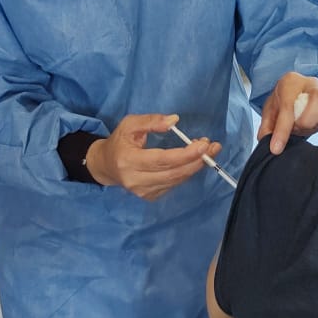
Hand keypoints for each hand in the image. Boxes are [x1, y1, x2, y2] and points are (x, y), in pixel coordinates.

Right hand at [86, 113, 220, 201]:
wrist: (106, 165)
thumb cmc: (120, 142)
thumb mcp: (130, 124)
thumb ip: (151, 121)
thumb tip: (174, 121)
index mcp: (128, 161)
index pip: (161, 160)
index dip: (185, 154)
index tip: (203, 145)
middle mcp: (135, 180)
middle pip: (173, 173)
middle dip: (196, 160)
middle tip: (212, 147)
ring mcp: (143, 192)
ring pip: (176, 180)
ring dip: (195, 166)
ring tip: (208, 151)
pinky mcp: (149, 196)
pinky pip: (173, 184)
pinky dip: (186, 172)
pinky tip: (193, 161)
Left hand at [257, 73, 317, 153]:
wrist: (295, 95)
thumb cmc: (283, 103)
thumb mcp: (269, 113)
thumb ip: (268, 127)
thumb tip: (268, 143)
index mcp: (290, 82)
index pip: (288, 104)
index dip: (282, 129)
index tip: (276, 148)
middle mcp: (312, 82)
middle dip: (309, 119)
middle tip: (300, 130)